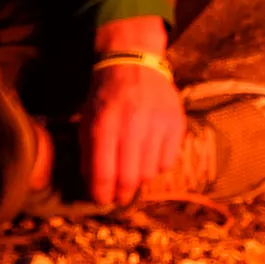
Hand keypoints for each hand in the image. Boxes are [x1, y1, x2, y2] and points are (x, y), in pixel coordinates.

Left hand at [85, 21, 183, 207]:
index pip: (103, 173)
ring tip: (133, 170)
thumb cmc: (106, 96)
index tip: (101, 200)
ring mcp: (158, 123)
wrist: (133, 63)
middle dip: (121, 194)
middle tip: (118, 197)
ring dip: (139, 178)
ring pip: (150, 173)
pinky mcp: (176, 123)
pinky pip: (168, 162)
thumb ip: (88, 154)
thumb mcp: (87, 121)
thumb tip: (94, 188)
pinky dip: (157, 165)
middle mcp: (132, 124)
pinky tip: (149, 154)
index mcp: (104, 124)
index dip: (101, 194)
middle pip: (129, 178)